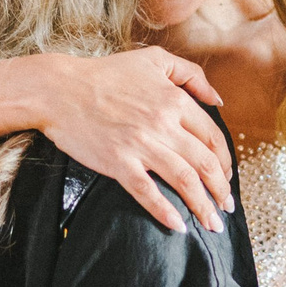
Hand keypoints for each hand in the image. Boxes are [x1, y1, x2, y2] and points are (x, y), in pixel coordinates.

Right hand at [36, 47, 232, 233]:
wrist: (59, 90)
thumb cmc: (105, 74)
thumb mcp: (153, 60)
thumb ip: (191, 74)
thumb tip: (217, 100)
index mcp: (174, 100)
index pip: (213, 137)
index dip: (226, 161)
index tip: (227, 177)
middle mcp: (163, 124)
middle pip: (205, 163)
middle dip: (221, 190)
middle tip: (226, 207)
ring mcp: (141, 145)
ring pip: (184, 181)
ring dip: (203, 206)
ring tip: (213, 223)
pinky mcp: (118, 163)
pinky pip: (147, 192)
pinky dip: (165, 211)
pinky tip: (177, 226)